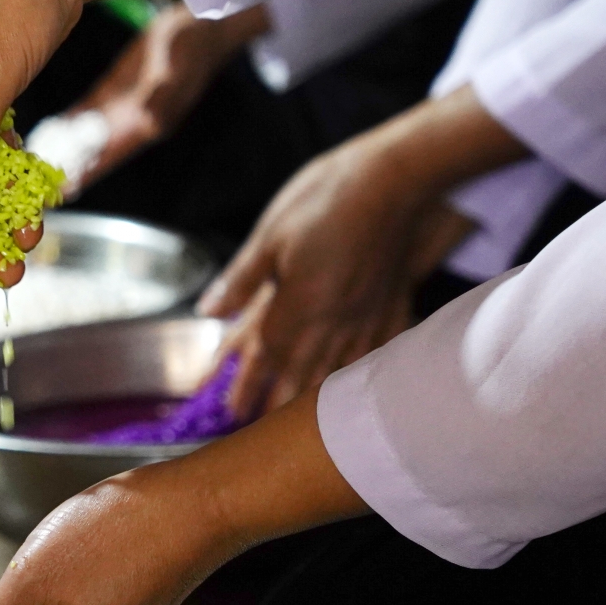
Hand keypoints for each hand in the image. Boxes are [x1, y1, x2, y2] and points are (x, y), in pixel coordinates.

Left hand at [33, 3, 268, 196]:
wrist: (199, 25)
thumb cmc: (191, 48)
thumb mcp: (177, 69)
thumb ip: (161, 96)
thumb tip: (146, 121)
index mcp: (144, 126)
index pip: (106, 158)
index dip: (82, 176)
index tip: (54, 194)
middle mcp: (129, 125)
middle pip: (90, 155)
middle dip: (63, 170)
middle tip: (26, 184)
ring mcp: (119, 110)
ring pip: (83, 138)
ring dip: (60, 152)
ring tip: (27, 166)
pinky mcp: (112, 91)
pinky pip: (84, 114)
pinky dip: (66, 125)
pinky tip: (44, 132)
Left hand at [199, 87, 522, 415]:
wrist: (396, 179)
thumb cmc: (326, 199)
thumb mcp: (270, 235)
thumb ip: (241, 279)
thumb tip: (209, 310)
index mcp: (298, 305)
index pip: (266, 355)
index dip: (246, 383)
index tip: (231, 409)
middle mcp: (334, 320)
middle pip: (301, 372)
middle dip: (277, 403)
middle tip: (259, 425)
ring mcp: (368, 315)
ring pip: (339, 370)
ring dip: (316, 398)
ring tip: (301, 421)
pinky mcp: (393, 303)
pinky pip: (379, 351)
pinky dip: (365, 373)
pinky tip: (360, 383)